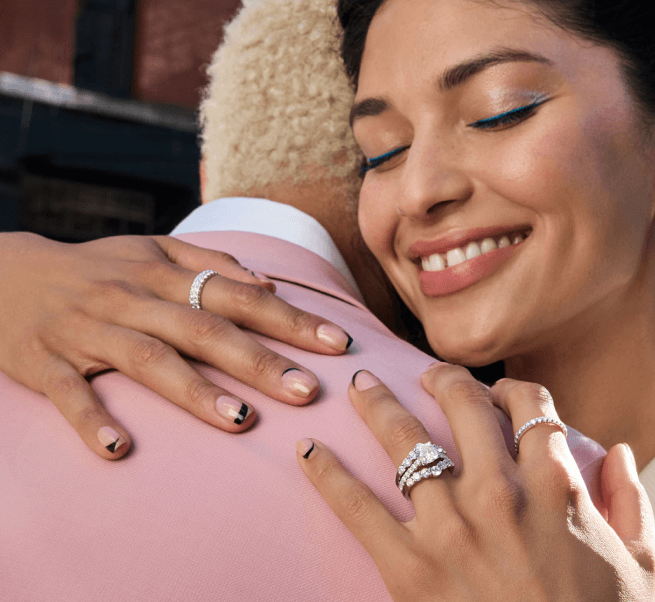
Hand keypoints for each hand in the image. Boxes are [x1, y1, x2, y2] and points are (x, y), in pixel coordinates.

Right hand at [0, 232, 352, 459]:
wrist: (3, 273)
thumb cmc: (96, 268)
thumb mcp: (151, 250)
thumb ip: (210, 262)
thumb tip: (268, 283)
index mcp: (163, 272)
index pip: (238, 294)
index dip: (289, 318)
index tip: (336, 344)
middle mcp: (132, 298)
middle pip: (203, 329)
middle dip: (258, 360)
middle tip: (307, 390)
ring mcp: (88, 330)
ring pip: (147, 359)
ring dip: (193, 391)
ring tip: (240, 420)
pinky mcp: (45, 361)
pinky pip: (70, 392)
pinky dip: (92, 420)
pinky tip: (118, 449)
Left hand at [297, 364, 654, 601]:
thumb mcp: (638, 564)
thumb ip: (631, 499)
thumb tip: (620, 451)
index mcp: (555, 484)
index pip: (530, 405)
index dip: (512, 388)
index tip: (499, 392)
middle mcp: (499, 492)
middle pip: (462, 405)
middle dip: (443, 379)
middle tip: (427, 374)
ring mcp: (450, 525)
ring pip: (404, 440)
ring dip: (378, 404)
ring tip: (363, 385)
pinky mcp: (408, 566)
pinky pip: (357, 507)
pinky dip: (327, 474)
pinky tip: (307, 450)